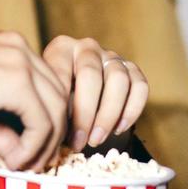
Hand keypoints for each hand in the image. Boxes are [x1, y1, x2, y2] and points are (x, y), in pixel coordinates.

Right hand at [0, 31, 69, 171]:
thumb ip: (2, 129)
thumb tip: (19, 155)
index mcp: (12, 47)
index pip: (49, 85)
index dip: (48, 120)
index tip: (35, 150)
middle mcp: (21, 47)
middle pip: (59, 96)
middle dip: (53, 135)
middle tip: (37, 164)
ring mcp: (20, 61)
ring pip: (56, 110)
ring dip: (44, 145)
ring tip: (24, 166)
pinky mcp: (16, 81)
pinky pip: (41, 121)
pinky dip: (33, 147)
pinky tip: (14, 161)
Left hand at [42, 36, 148, 150]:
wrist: (75, 94)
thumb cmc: (56, 97)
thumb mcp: (47, 97)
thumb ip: (50, 106)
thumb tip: (54, 130)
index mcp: (62, 48)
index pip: (61, 70)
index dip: (60, 102)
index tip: (58, 128)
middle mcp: (88, 48)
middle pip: (91, 74)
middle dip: (85, 112)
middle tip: (79, 140)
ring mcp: (112, 56)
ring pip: (119, 80)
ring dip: (109, 114)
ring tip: (97, 139)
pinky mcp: (132, 69)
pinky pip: (140, 86)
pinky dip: (132, 110)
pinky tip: (118, 129)